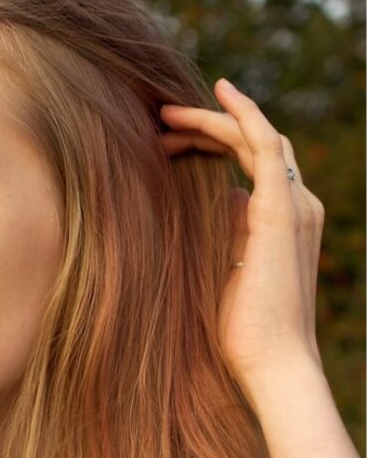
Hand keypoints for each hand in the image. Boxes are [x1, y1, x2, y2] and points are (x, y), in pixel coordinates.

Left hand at [159, 78, 324, 407]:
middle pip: (254, 144)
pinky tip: (218, 94)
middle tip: (158, 123)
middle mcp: (297, 206)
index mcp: (284, 221)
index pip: (252, 164)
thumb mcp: (224, 274)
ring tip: (165, 113)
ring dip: (213, 119)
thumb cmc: (242, 333)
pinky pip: (264, 145)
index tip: (168, 141)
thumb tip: (206, 209)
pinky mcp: (281, 210)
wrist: (271, 363)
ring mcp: (294, 205)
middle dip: (207, 127)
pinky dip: (242, 114)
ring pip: (258, 137)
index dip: (211, 144)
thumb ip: (222, 238)